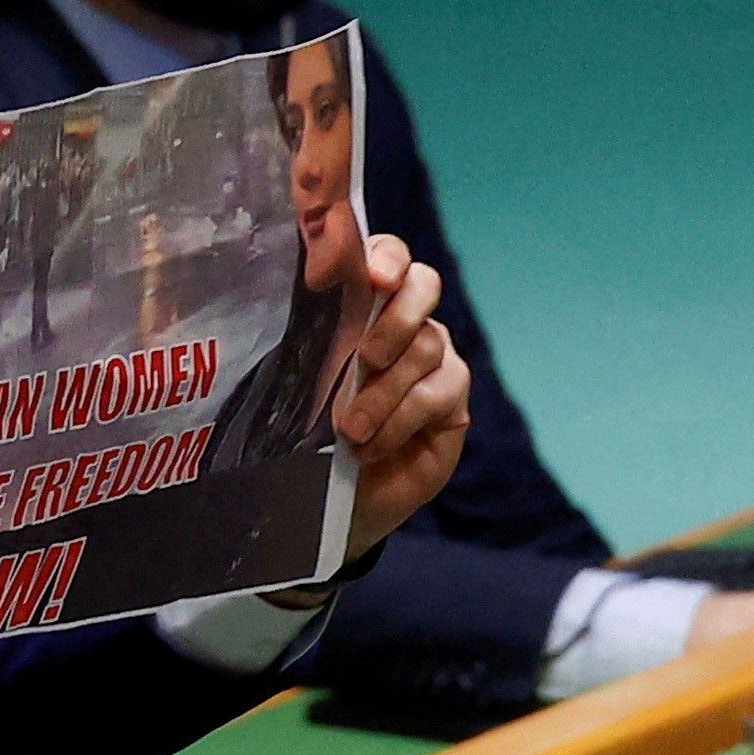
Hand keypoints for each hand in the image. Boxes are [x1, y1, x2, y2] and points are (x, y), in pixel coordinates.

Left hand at [332, 234, 469, 561]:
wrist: (333, 497)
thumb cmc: (310, 432)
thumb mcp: (302, 384)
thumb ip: (311, 340)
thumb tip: (300, 296)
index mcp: (366, 304)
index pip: (389, 257)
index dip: (388, 258)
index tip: (374, 278)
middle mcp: (407, 322)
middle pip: (423, 286)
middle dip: (397, 319)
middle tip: (365, 358)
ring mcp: (435, 359)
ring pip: (426, 348)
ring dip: (385, 392)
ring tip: (350, 430)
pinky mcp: (452, 401)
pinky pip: (438, 393)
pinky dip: (401, 420)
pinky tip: (370, 445)